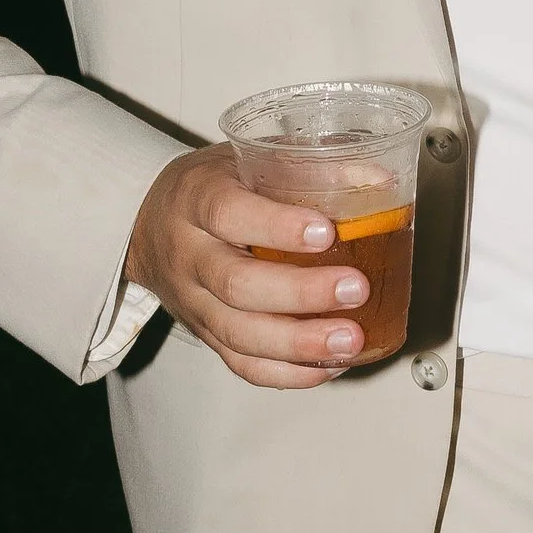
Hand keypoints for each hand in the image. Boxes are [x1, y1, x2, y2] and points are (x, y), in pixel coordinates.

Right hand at [125, 145, 373, 389]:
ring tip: (350, 339)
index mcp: (197, 199)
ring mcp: (195, 302)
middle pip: (236, 285)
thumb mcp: (251, 159)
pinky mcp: (207, 336)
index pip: (228, 214)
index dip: (277, 226)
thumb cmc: (215, 187)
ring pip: (239, 334)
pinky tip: (329, 364)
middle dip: (300, 293)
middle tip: (355, 288)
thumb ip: (311, 165)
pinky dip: (288, 373)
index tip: (327, 231)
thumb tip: (380, 181)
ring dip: (299, 343)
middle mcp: (190, 255)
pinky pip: (242, 365)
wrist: (153, 225)